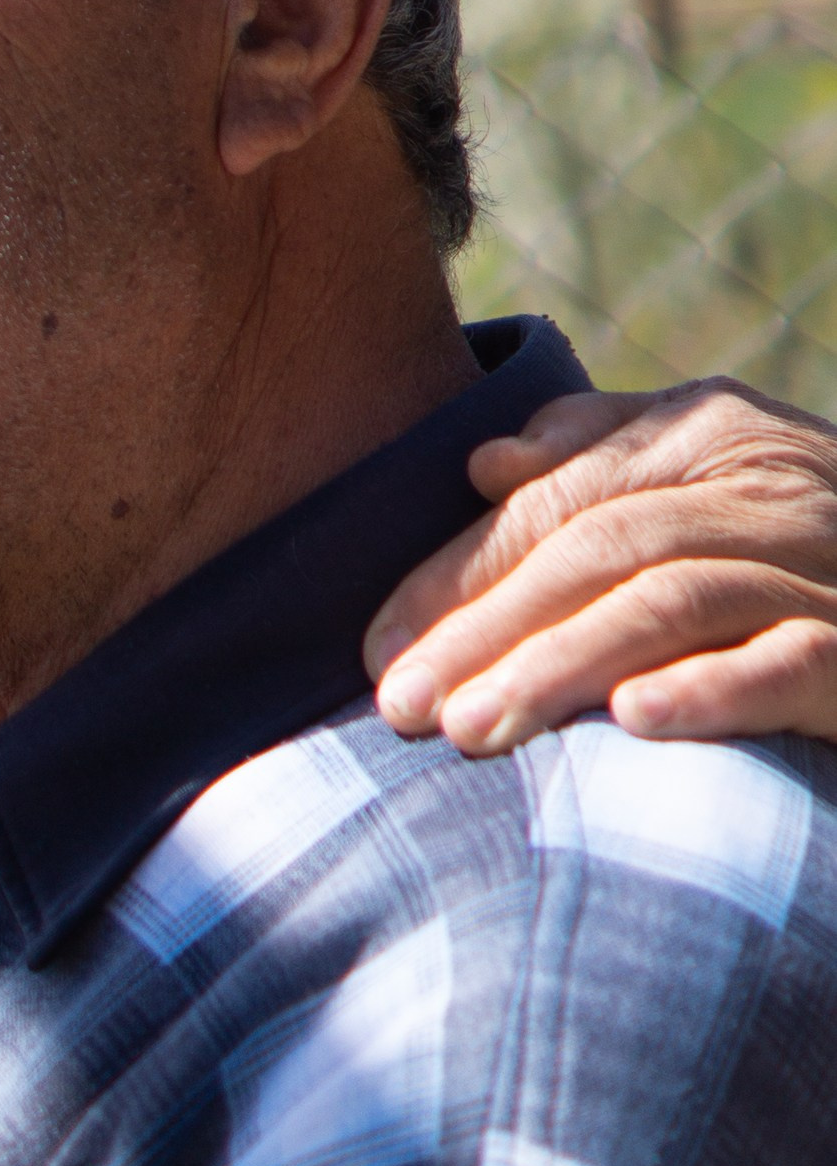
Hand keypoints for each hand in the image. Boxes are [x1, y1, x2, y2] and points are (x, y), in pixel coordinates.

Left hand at [365, 381, 836, 756]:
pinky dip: (711, 688)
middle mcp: (773, 486)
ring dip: (561, 666)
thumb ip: (606, 466)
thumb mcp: (714, 492)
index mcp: (719, 436)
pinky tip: (632, 723)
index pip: (561, 498)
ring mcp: (830, 567)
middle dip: (485, 625)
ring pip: (672, 600)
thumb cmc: (813, 566)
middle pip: (601, 547)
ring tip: (472, 729)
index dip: (459, 569)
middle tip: (397, 703)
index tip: (374, 646)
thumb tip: (483, 464)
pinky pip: (792, 659)